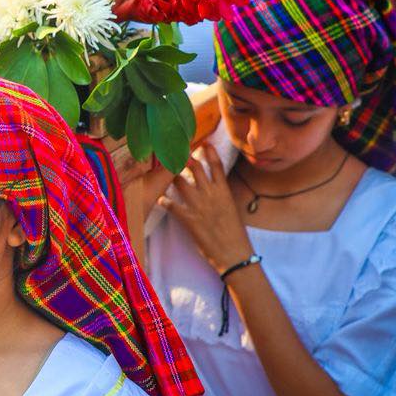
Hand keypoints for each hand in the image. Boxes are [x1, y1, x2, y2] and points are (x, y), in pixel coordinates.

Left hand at [160, 147, 253, 274]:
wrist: (234, 253)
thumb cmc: (235, 232)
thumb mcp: (231, 207)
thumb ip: (222, 194)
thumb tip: (215, 185)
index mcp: (223, 191)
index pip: (216, 165)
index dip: (208, 152)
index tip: (202, 142)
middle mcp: (210, 194)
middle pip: (195, 169)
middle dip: (185, 158)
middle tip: (177, 152)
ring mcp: (198, 206)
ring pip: (180, 182)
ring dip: (172, 176)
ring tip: (166, 172)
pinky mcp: (189, 219)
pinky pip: (172, 205)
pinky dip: (165, 201)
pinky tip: (161, 199)